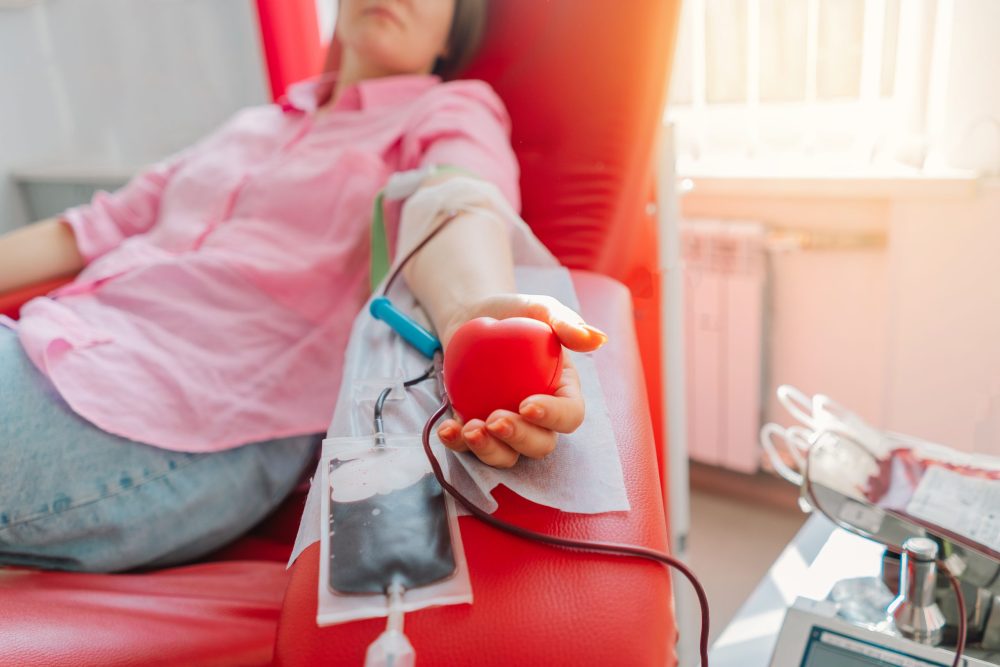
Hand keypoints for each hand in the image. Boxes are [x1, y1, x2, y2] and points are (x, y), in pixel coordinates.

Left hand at [436, 294, 607, 467]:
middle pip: (541, 445)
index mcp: (562, 391)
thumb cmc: (513, 313)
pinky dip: (458, 444)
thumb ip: (566, 322)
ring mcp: (507, 427)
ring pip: (507, 456)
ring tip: (469, 429)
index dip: (553, 417)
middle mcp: (538, 418)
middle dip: (519, 439)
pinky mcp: (477, 429)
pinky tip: (446, 430)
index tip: (527, 405)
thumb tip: (597, 340)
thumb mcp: (539, 309)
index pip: (570, 415)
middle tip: (496, 420)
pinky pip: (470, 448)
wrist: (472, 317)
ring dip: (489, 450)